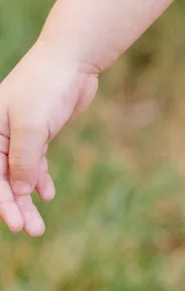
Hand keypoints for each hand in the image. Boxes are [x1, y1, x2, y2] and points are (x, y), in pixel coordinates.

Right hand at [0, 42, 99, 235]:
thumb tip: (17, 192)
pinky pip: (35, 163)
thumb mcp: (31, 125)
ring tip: (39, 225)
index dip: (2, 203)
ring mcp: (19, 135)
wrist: (72, 60)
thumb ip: (22, 160)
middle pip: (3, 180)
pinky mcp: (39, 133)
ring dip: (28, 199)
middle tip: (32, 230)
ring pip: (19, 175)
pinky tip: (47, 194)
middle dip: (15, 207)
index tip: (15, 225)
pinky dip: (40, 179)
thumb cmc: (45, 86)